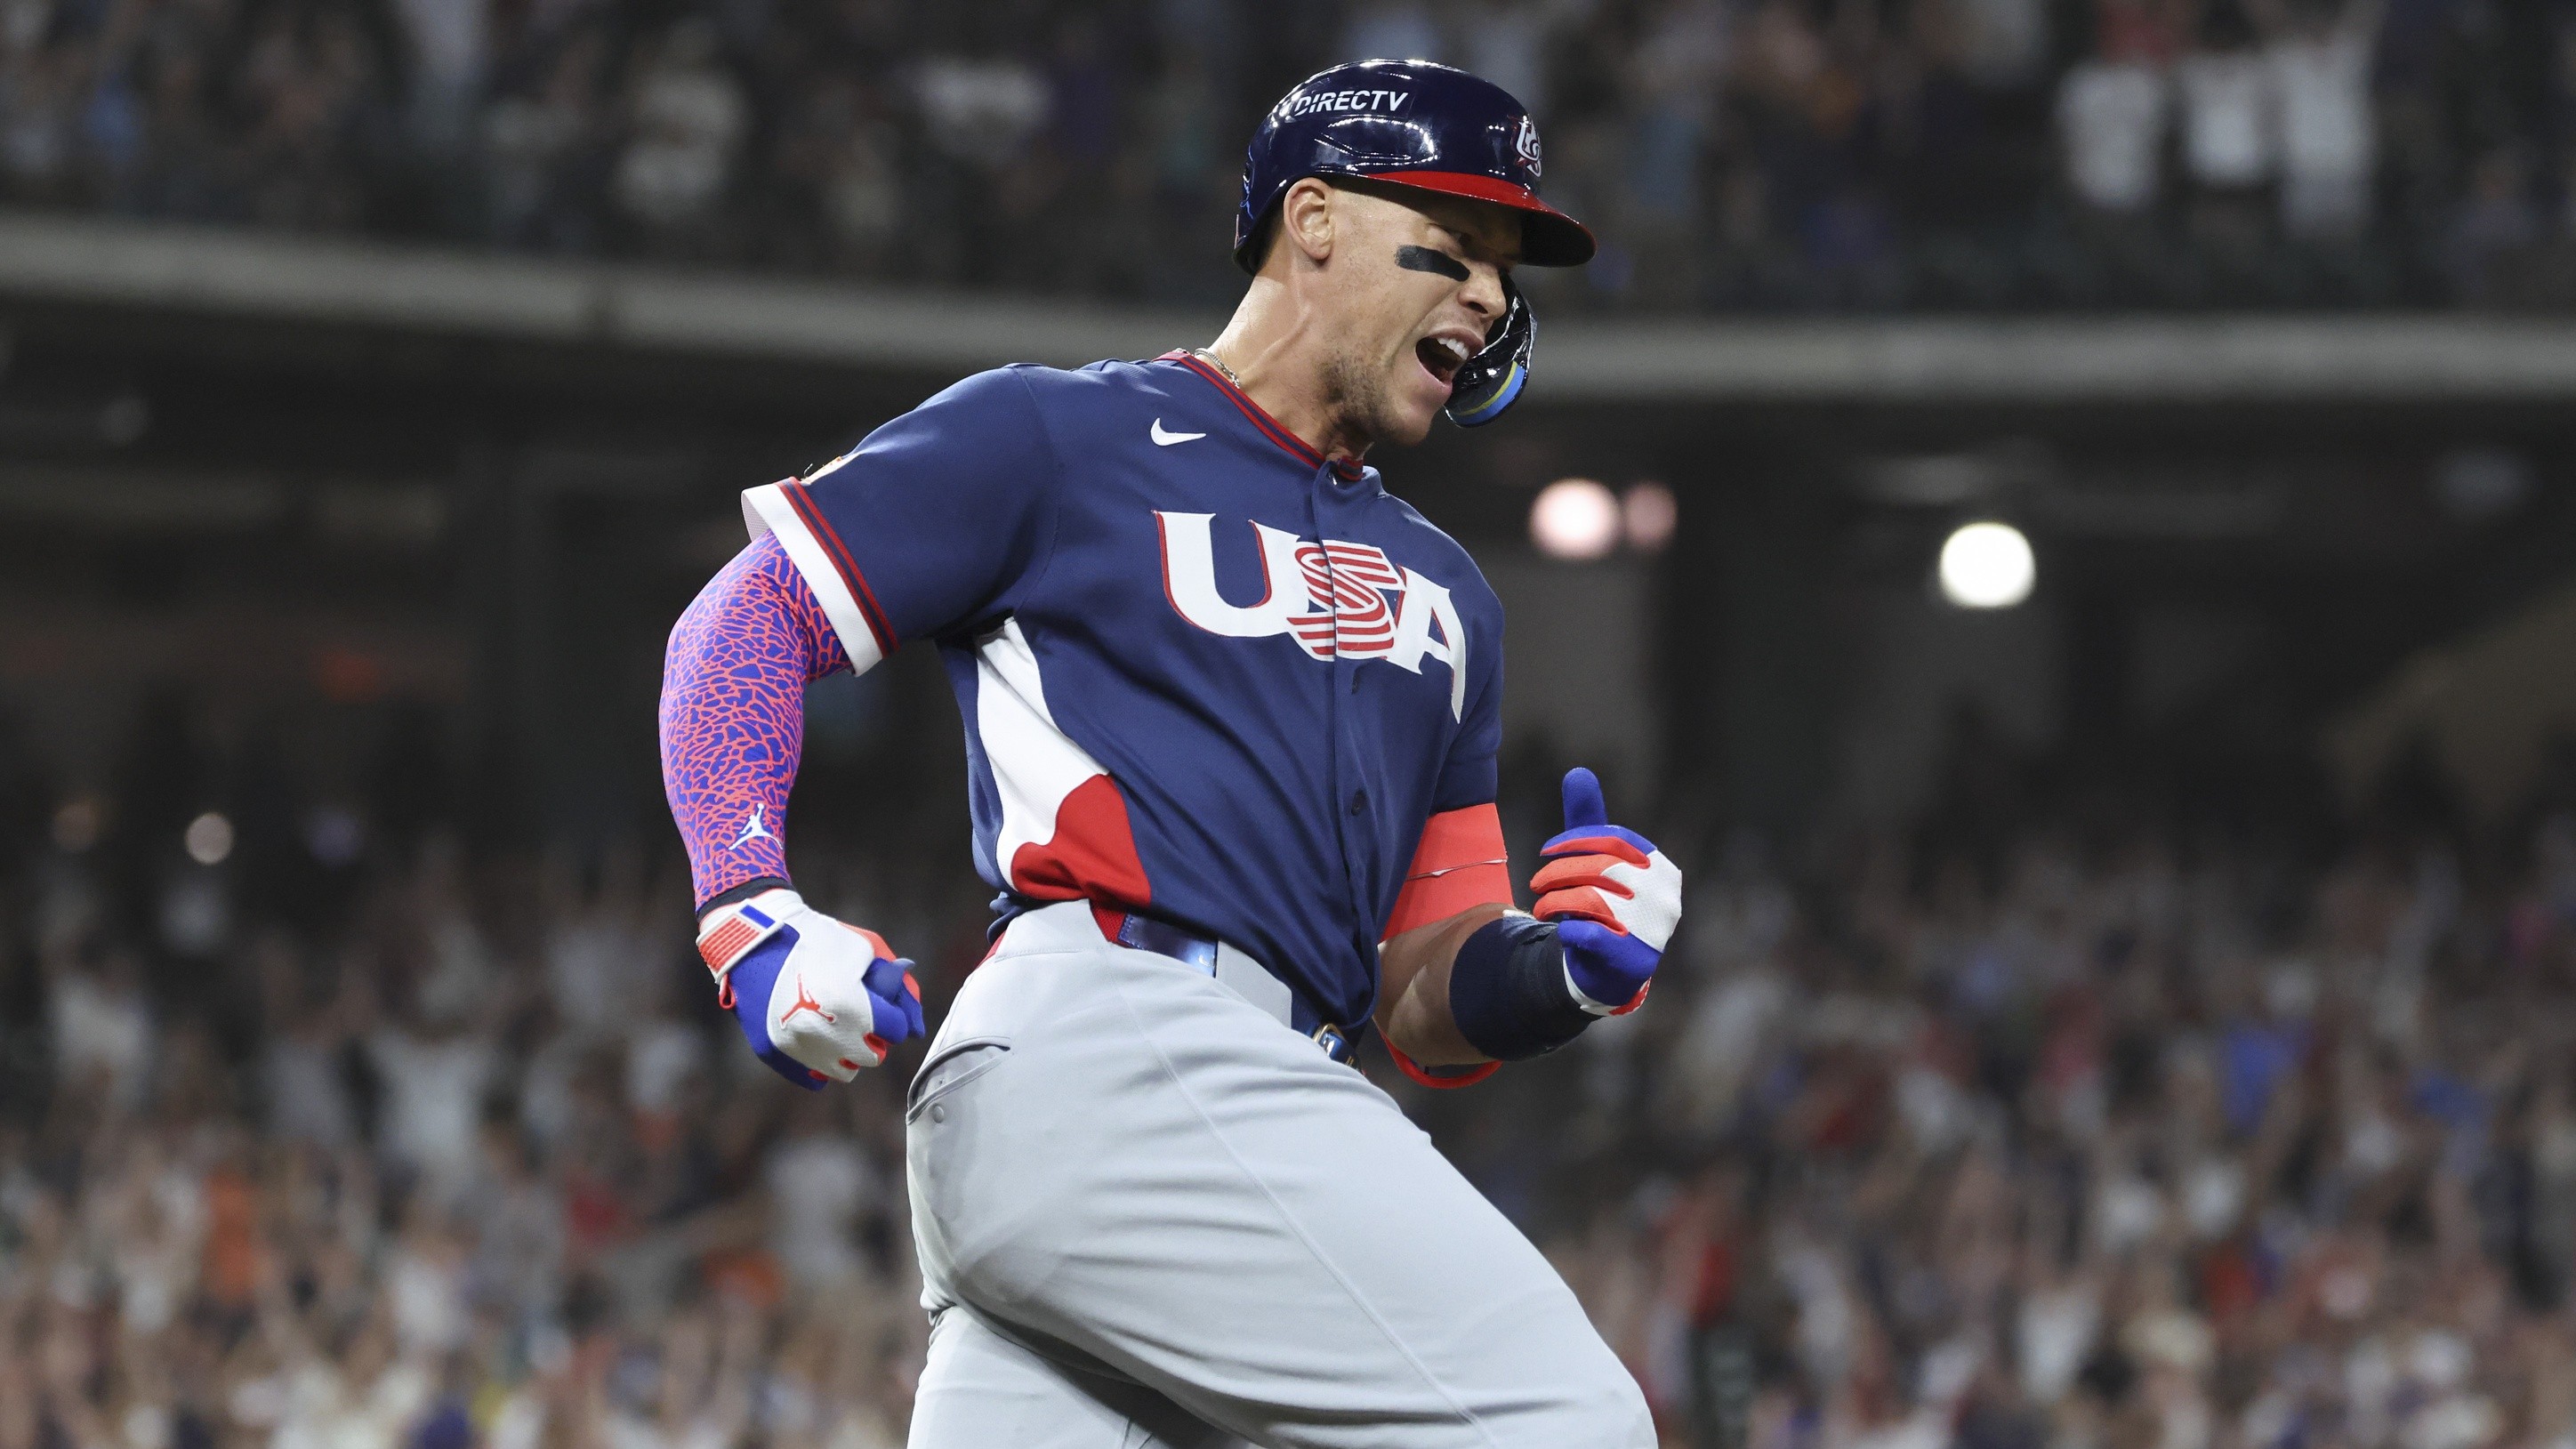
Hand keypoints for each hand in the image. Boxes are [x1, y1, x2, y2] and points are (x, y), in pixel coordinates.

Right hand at [695, 888, 926, 1089]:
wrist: (753, 939)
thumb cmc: (817, 938)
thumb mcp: (867, 949)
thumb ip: (899, 990)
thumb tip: (917, 1030)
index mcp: (853, 1007)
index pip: (896, 1031)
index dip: (891, 1014)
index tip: (880, 1003)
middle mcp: (826, 1035)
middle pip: (872, 1056)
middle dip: (873, 1036)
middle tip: (860, 1015)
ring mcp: (798, 1049)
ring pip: (844, 1071)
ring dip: (848, 1053)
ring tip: (837, 1026)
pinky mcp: (775, 1055)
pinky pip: (812, 1078)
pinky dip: (819, 1062)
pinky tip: (817, 1039)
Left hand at [1529, 768, 1681, 1014]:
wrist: (1608, 971)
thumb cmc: (1604, 906)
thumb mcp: (1597, 863)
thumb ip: (1589, 822)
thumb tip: (1578, 772)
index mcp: (1661, 867)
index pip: (1615, 839)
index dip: (1575, 840)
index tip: (1546, 850)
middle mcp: (1665, 897)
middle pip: (1601, 868)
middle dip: (1559, 872)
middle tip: (1537, 883)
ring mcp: (1652, 930)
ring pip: (1591, 900)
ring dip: (1556, 901)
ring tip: (1542, 907)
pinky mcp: (1632, 960)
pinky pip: (1589, 934)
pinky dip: (1568, 928)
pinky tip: (1561, 930)